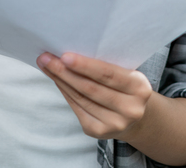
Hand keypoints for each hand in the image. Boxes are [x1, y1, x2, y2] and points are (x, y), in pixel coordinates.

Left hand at [37, 51, 153, 142]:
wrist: (135, 117)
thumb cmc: (125, 87)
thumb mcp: (126, 74)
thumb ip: (106, 65)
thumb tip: (70, 53)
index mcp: (140, 88)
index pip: (108, 74)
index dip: (85, 66)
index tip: (64, 56)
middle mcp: (130, 109)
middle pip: (90, 88)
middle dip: (64, 71)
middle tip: (46, 58)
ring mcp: (115, 123)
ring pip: (80, 98)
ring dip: (60, 80)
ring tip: (46, 65)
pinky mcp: (99, 131)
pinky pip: (77, 108)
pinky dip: (65, 92)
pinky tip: (57, 80)